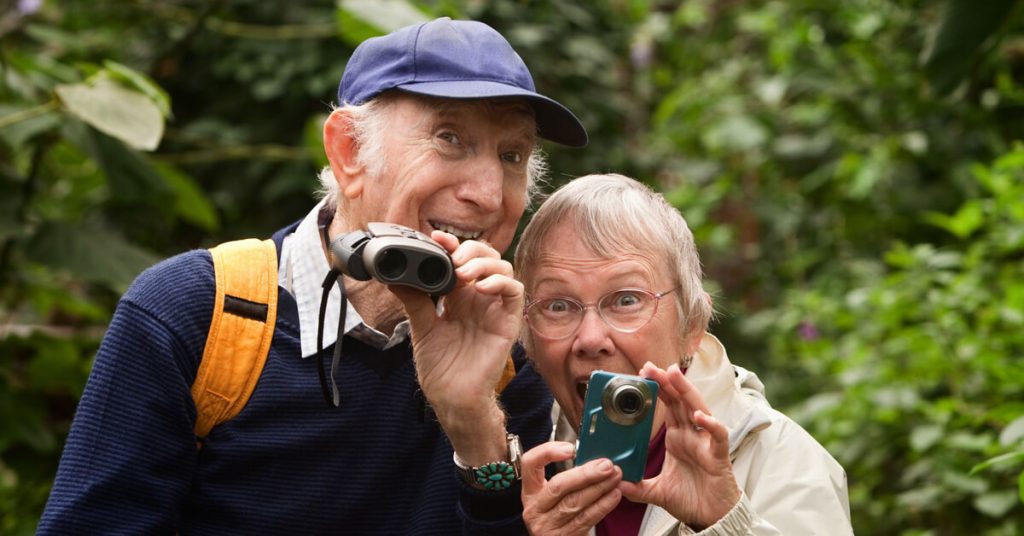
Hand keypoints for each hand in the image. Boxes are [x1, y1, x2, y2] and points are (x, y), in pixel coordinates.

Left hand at [392, 231, 523, 462]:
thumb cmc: (440, 368)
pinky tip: (481, 287)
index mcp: (457, 296)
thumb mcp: (421, 328)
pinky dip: (500, 282)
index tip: (436, 237)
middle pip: (486, 256)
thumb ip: (413, 300)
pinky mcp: (508, 322)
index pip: (460, 259)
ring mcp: (494, 308)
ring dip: (484, 264)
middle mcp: (478, 298)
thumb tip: (394, 276)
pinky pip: (514, 292)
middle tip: (453, 257)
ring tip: (463, 274)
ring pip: (503, 268)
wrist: (452, 398)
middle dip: (470, 249)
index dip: (452, 244)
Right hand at [521, 441, 622, 535]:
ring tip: (615, 477)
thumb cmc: (557, 515)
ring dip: (599, 488)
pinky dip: (602, 505)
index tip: (569, 448)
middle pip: (558, 486)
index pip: (530, 464)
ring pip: (575, 502)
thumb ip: (567, 478)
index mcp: (531, 491)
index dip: (547, 452)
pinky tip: (614, 495)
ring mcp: (548, 525)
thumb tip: (594, 460)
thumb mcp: (553, 496)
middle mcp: (536, 508)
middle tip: (606, 465)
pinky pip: (586, 519)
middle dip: (585, 474)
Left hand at [618, 362, 740, 528]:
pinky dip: (711, 425)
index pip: (667, 405)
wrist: (712, 518)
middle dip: (667, 381)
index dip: (657, 388)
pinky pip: (717, 436)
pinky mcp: (718, 456)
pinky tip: (700, 416)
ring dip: (687, 391)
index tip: (642, 373)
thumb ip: (637, 486)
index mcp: (678, 437)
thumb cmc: (691, 499)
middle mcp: (691, 435)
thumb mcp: (656, 492)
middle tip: (651, 365)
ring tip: (674, 375)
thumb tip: (616, 482)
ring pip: (698, 409)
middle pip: (680, 401)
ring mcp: (705, 443)